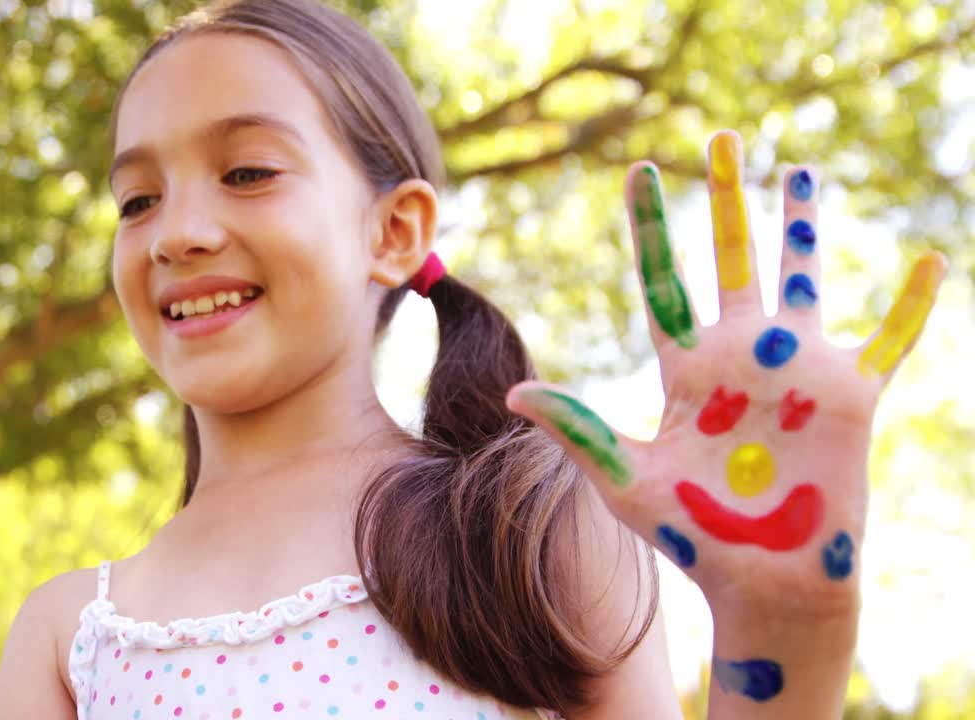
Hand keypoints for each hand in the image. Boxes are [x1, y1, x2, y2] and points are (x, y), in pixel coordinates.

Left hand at [506, 131, 942, 706]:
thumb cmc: (691, 536)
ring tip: (798, 170)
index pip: (663, 280)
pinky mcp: (849, 398)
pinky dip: (911, 305)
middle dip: (726, 198)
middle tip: (719, 137)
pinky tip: (929, 262)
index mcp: (685, 370)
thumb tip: (514, 396)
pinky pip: (890, 340)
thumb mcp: (626, 477)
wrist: (761, 582)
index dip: (652, 226)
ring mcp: (796, 372)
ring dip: (801, 224)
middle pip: (731, 259)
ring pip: (801, 276)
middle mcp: (740, 357)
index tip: (641, 170)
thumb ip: (578, 429)